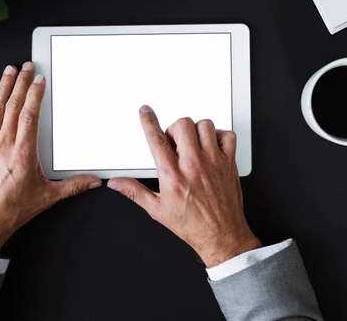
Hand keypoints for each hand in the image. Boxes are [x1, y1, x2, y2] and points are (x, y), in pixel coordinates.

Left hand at [0, 63, 101, 255]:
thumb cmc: (11, 210)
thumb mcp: (47, 198)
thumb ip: (73, 186)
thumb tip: (93, 181)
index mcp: (23, 152)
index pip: (29, 114)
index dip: (34, 94)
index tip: (39, 79)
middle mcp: (4, 144)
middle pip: (12, 106)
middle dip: (20, 83)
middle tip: (26, 66)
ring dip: (3, 87)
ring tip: (9, 71)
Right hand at [107, 106, 260, 266]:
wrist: (221, 236)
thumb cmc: (192, 225)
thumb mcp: (157, 210)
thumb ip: (135, 191)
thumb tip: (117, 183)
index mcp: (173, 176)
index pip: (157, 140)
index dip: (149, 122)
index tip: (145, 111)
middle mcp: (194, 165)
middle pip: (182, 125)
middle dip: (175, 129)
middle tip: (174, 142)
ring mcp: (214, 162)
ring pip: (205, 125)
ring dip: (196, 130)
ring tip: (193, 144)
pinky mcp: (229, 163)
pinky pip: (227, 135)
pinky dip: (219, 136)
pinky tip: (212, 146)